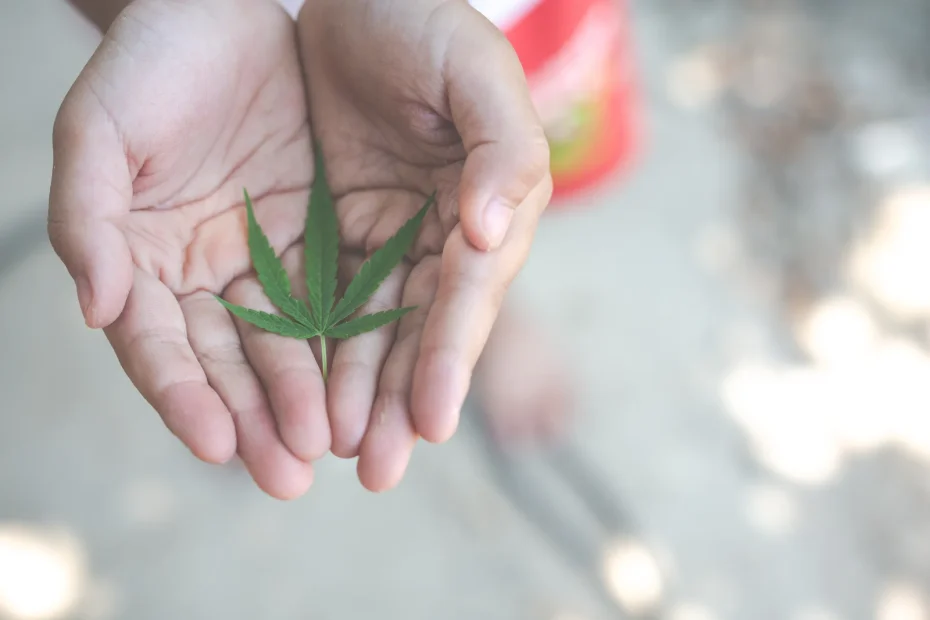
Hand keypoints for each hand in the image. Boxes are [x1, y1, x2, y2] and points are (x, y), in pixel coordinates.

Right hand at [49, 0, 327, 498]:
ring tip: (337, 449)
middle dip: (258, 419)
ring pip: (289, 343)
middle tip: (289, 474)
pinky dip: (352, 342)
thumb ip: (89, 218)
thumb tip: (98, 309)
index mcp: (142, 263)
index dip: (182, 395)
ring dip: (310, 398)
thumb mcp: (101, 131)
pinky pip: (340, 296)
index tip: (213, 443)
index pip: (160, 346)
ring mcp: (264, 260)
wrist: (218, 10)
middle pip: (229, 363)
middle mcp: (205, 276)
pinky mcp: (319, 237)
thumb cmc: (147, 64)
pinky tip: (372, 386)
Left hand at [297, 0, 552, 490]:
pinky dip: (309, 350)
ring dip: (355, 393)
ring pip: (369, 329)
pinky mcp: (330, 235)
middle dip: (400, 399)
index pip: (467, 290)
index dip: (450, 354)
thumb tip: (489, 236)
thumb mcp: (474, 72)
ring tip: (333, 453)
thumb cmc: (423, 24)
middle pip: (421, 329)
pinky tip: (295, 398)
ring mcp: (383, 240)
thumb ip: (500, 150)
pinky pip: (317, 299)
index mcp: (486, 204)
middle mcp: (440, 237)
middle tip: (379, 469)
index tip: (431, 419)